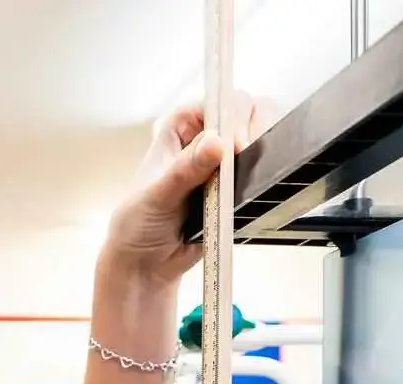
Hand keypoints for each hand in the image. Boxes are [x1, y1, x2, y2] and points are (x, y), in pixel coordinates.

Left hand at [97, 96, 268, 288]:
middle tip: (244, 158)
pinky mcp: (236, 188)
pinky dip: (265, 176)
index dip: (230, 114)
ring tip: (248, 177)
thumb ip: (185, 170)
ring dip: (262, 151)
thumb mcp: (157, 195)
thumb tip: (215, 143)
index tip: (235, 144)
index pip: (216, 101)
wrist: (146, 264)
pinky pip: (260, 173)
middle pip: (244, 112)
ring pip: (258, 139)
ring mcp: (223, 164)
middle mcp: (203, 141)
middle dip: (253, 128)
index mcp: (179, 129)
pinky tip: (256, 190)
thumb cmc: (137, 223)